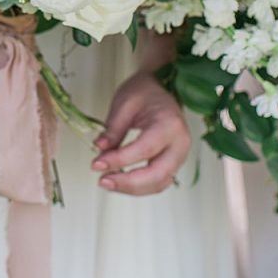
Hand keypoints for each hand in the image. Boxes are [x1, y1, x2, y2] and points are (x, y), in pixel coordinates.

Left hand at [91, 72, 191, 195]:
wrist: (161, 88)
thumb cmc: (144, 93)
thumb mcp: (124, 104)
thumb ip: (113, 130)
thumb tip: (100, 150)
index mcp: (169, 124)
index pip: (144, 149)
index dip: (119, 160)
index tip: (97, 164)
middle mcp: (180, 143)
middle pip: (156, 174)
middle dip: (127, 183)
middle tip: (103, 180)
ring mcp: (180, 155)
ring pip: (158, 183)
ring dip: (132, 188)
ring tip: (108, 181)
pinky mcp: (173, 163)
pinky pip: (158, 182)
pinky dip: (139, 187)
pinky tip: (121, 181)